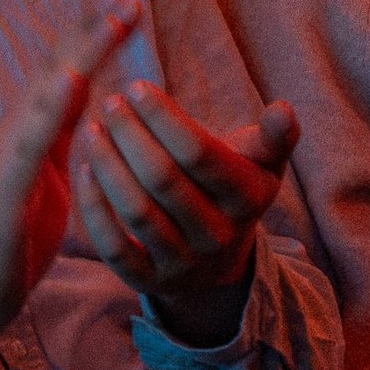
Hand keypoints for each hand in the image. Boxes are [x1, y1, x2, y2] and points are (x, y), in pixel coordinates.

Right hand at [0, 0, 139, 367]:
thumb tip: (89, 99)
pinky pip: (27, 145)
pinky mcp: (1, 192)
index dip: (91, 37)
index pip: (63, 75)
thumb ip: (64, 138)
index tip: (125, 2)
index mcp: (30, 135)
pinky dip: (48, 109)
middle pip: (54, 71)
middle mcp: (13, 136)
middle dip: (90, 31)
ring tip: (111, 22)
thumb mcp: (49, 180)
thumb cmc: (11, 239)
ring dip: (79, 55)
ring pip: (42, 96)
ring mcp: (4, 160)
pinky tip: (72, 82)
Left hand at [74, 83, 298, 346]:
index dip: (164, 118)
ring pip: (137, 212)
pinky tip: (84, 171)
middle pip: (164, 180)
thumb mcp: (262, 164)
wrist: (219, 261)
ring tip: (91, 130)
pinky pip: (114, 248)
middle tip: (110, 104)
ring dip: (108, 166)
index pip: (200, 154)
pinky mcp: (149, 282)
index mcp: (248, 199)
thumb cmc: (233, 188)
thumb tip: (284, 109)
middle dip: (131, 136)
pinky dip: (95, 208)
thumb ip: (274, 136)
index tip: (136, 87)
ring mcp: (183, 263)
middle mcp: (218, 236)